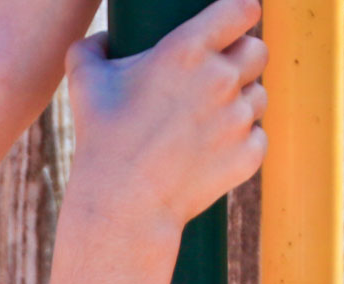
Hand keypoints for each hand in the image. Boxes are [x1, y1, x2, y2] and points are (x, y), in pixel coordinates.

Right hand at [64, 0, 268, 243]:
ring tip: (207, 119)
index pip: (242, 9)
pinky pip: (258, 135)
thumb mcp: (83, 83)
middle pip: (259, 50)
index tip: (234, 21)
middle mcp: (221, 78)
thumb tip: (103, 37)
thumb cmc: (102, 140)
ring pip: (259, 95)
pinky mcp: (250, 153)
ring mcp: (239, 118)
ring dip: (241, 101)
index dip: (241, 12)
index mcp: (187, 49)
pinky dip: (240, 141)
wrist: (124, 205)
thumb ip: (90, 47)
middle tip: (217, 76)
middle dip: (242, 58)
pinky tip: (211, 149)